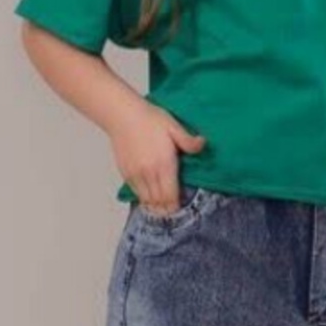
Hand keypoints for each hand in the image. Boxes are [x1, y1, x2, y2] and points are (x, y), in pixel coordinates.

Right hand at [108, 100, 206, 214]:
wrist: (122, 115)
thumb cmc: (149, 119)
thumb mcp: (173, 126)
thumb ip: (188, 140)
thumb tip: (203, 144)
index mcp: (163, 164)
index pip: (170, 195)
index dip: (175, 205)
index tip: (180, 207)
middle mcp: (149, 173)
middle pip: (158, 201)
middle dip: (166, 208)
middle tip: (172, 210)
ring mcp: (135, 175)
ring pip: (146, 200)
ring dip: (155, 205)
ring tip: (162, 208)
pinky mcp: (126, 173)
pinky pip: (136, 193)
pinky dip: (144, 198)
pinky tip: (150, 197)